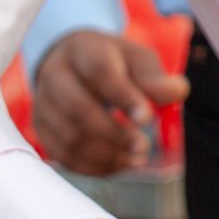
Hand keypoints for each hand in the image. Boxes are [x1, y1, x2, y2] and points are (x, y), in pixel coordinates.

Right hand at [32, 30, 189, 176]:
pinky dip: (94, 167)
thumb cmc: (112, 64)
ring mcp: (43, 105)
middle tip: (144, 147)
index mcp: (82, 51)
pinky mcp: (41, 130)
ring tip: (136, 159)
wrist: (72, 68)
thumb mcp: (137, 60)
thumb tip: (177, 92)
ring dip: (107, 155)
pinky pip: (64, 156)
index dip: (123, 97)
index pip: (99, 73)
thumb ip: (155, 78)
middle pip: (78, 110)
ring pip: (70, 138)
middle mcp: (54, 76)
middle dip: (114, 135)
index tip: (147, 118)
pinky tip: (118, 165)